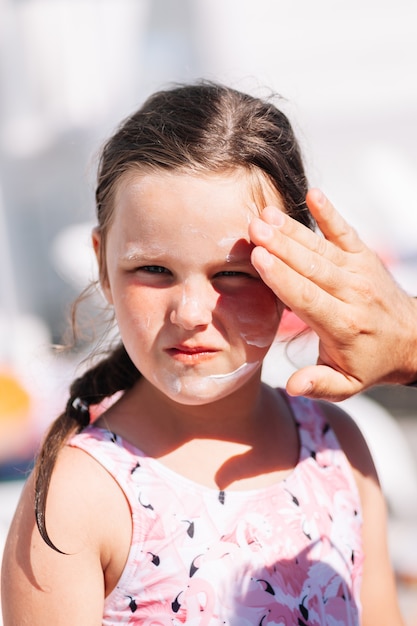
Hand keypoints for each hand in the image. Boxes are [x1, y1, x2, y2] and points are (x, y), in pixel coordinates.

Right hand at [249, 188, 416, 400]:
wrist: (412, 339)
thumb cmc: (370, 361)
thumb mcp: (347, 385)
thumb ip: (320, 384)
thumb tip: (292, 386)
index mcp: (344, 326)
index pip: (308, 298)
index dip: (282, 278)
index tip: (259, 258)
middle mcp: (353, 295)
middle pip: (312, 267)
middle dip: (281, 246)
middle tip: (253, 228)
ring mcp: (360, 272)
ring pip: (322, 248)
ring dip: (293, 230)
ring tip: (266, 214)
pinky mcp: (364, 257)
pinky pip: (346, 232)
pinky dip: (330, 214)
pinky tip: (313, 195)